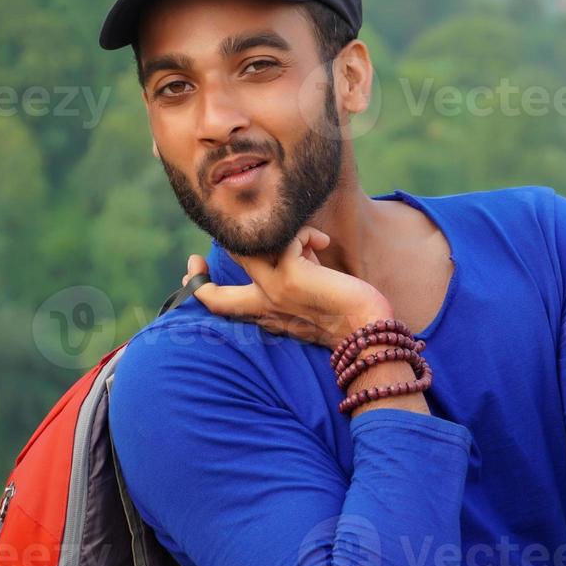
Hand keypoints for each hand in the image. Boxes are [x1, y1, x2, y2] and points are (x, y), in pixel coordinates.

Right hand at [179, 226, 392, 348]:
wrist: (370, 332)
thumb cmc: (351, 316)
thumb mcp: (310, 296)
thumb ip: (293, 276)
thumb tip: (294, 246)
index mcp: (266, 314)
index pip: (219, 305)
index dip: (199, 286)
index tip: (196, 265)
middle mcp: (264, 305)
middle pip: (214, 293)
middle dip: (199, 272)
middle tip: (203, 253)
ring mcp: (273, 291)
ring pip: (247, 251)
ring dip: (278, 236)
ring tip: (309, 243)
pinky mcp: (289, 276)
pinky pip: (287, 237)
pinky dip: (305, 233)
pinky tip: (323, 243)